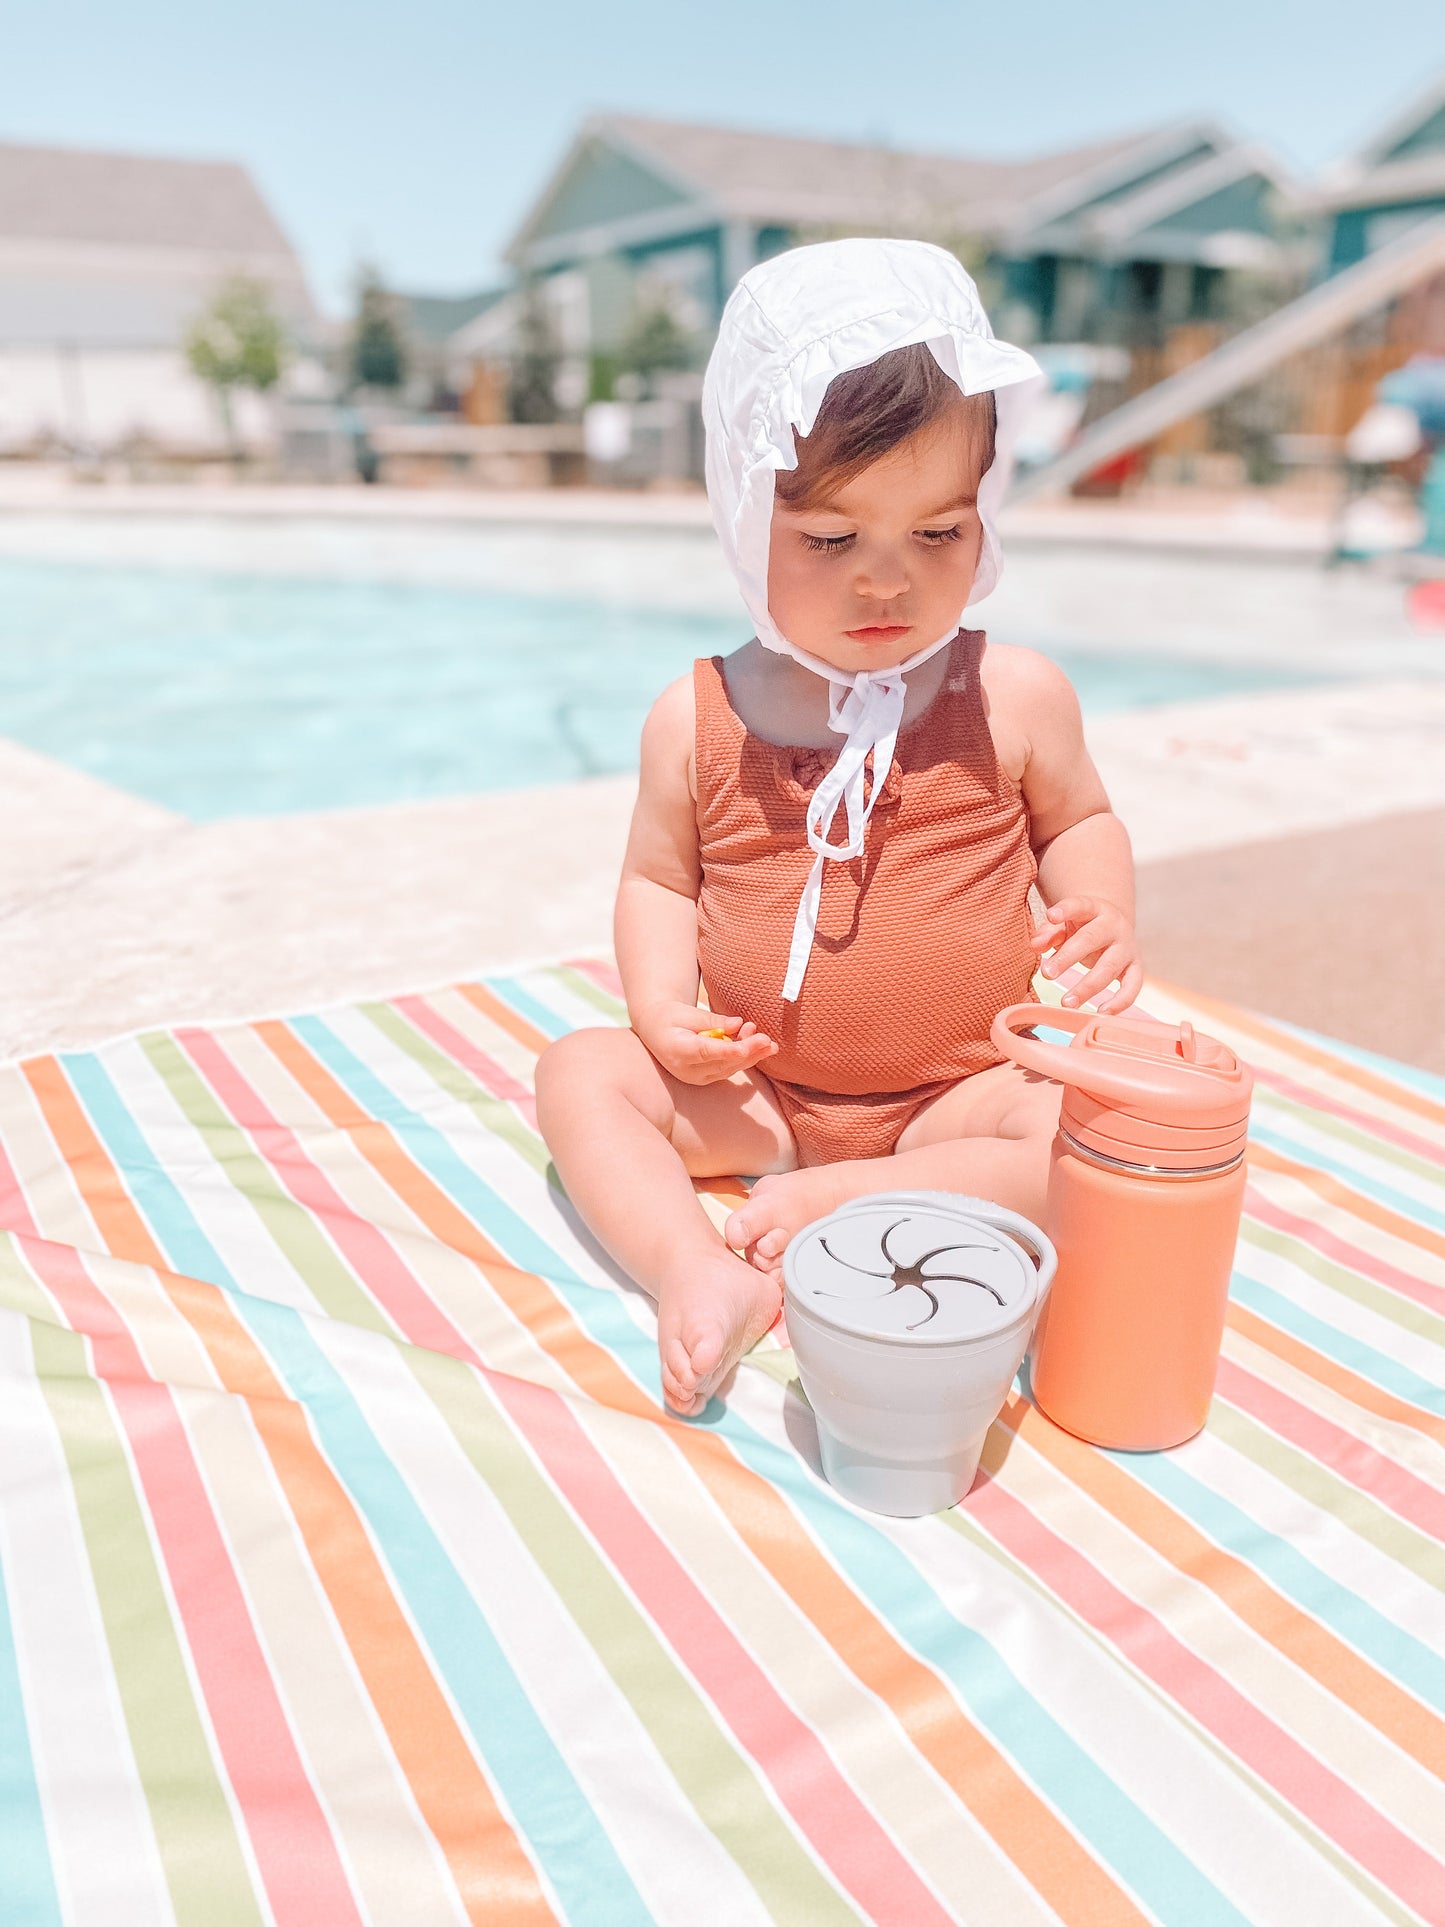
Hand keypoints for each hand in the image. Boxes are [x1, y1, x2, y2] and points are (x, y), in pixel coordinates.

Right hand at [633, 1002, 778, 1085]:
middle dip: (747, 1051)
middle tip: (766, 1039)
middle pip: (722, 1062)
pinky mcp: (706, 1077)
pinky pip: (729, 1068)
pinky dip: (745, 1057)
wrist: (656, 1031)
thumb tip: (737, 1024)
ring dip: (750, 1055)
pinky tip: (760, 1047)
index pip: (705, 1052)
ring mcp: (697, 1076)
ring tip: (768, 1042)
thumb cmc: (669, 1017)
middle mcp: (687, 1069)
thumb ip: (711, 1020)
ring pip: (729, 1068)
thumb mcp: (686, 1012)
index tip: (744, 1048)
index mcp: (678, 1050)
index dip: (726, 1051)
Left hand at [1030, 895, 1141, 1013]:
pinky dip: (1120, 1001)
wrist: (1114, 928)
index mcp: (1094, 909)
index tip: (1051, 915)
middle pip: (1091, 939)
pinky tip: (1101, 1013)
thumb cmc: (1081, 928)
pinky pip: (1132, 985)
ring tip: (1066, 1002)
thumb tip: (1035, 945)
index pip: (1079, 905)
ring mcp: (1127, 947)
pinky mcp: (1136, 967)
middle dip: (1068, 957)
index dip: (1066, 909)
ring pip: (1110, 967)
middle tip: (1047, 973)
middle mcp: (1114, 926)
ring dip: (1088, 986)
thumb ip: (1048, 933)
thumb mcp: (1064, 925)